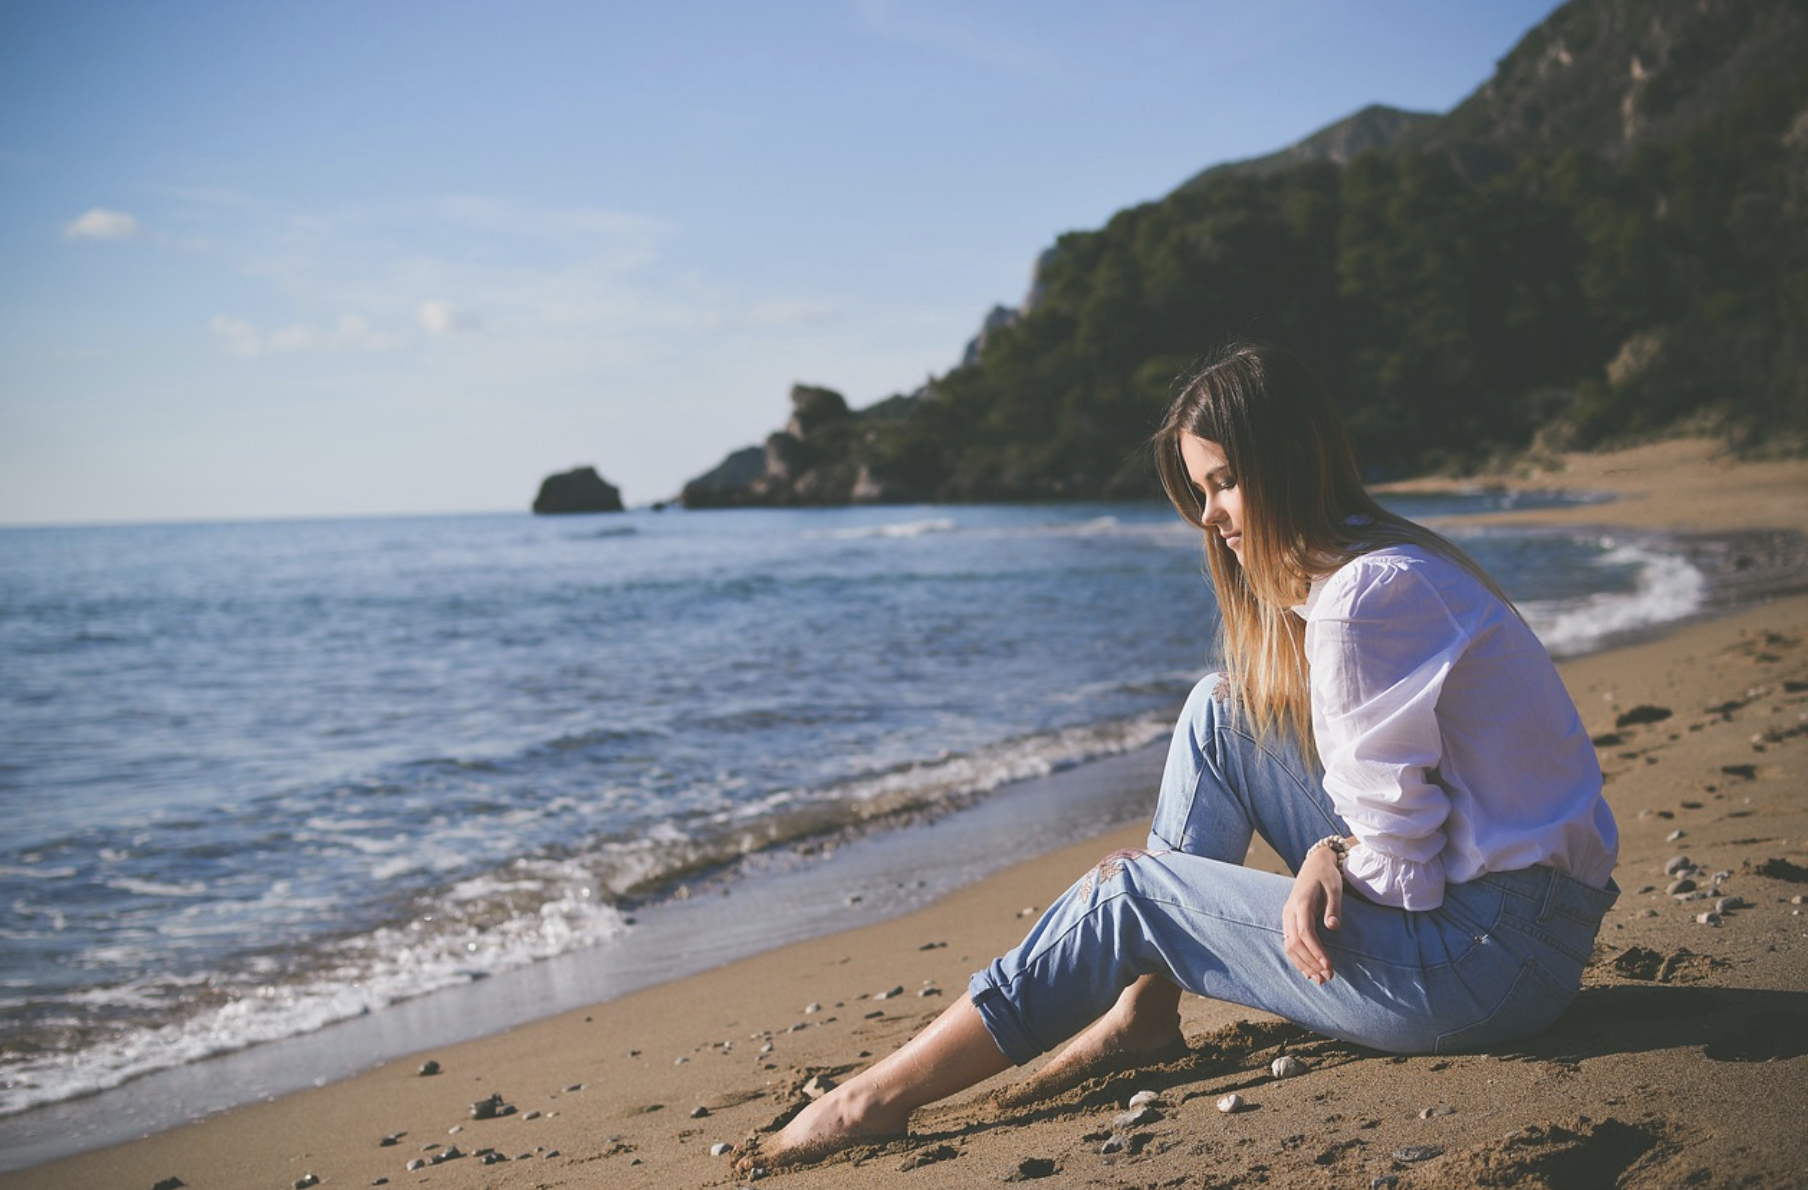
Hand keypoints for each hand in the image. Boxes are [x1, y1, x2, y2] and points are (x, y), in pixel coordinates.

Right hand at [1282, 843, 1345, 985]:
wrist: (1315, 863)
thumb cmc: (1327, 875)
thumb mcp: (1335, 887)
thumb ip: (1334, 907)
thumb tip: (1333, 926)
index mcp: (1301, 903)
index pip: (1306, 934)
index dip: (1317, 952)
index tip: (1329, 967)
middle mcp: (1289, 912)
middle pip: (1295, 944)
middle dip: (1311, 963)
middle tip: (1328, 978)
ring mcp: (1287, 916)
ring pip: (1289, 946)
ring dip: (1303, 965)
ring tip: (1319, 979)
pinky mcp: (1289, 921)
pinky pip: (1289, 943)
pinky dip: (1297, 959)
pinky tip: (1308, 971)